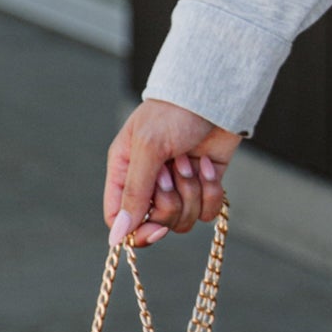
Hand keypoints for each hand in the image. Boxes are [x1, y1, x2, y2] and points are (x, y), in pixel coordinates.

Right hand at [105, 101, 242, 246]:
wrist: (214, 94)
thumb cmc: (173, 112)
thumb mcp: (148, 149)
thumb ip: (134, 193)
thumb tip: (117, 237)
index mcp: (124, 172)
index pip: (120, 219)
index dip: (138, 231)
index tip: (158, 229)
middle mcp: (149, 184)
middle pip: (156, 223)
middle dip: (172, 200)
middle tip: (173, 169)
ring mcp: (179, 186)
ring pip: (184, 221)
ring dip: (192, 191)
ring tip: (190, 160)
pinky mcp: (205, 186)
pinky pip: (207, 212)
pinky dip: (212, 191)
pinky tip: (208, 164)